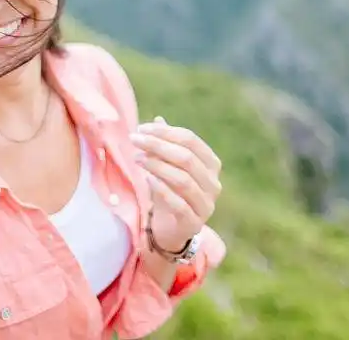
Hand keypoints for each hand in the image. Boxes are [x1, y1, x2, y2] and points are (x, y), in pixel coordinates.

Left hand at [130, 116, 222, 253]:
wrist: (170, 229)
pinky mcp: (194, 223)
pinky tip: (147, 178)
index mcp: (211, 164)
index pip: (190, 140)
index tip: (141, 128)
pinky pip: (178, 203)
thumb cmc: (169, 191)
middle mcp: (213, 184)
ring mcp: (206, 205)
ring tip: (137, 158)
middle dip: (158, 145)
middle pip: (186, 158)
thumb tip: (158, 120)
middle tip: (134, 140)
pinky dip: (161, 189)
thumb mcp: (166, 165)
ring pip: (183, 179)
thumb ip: (166, 145)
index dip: (165, 132)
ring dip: (157, 165)